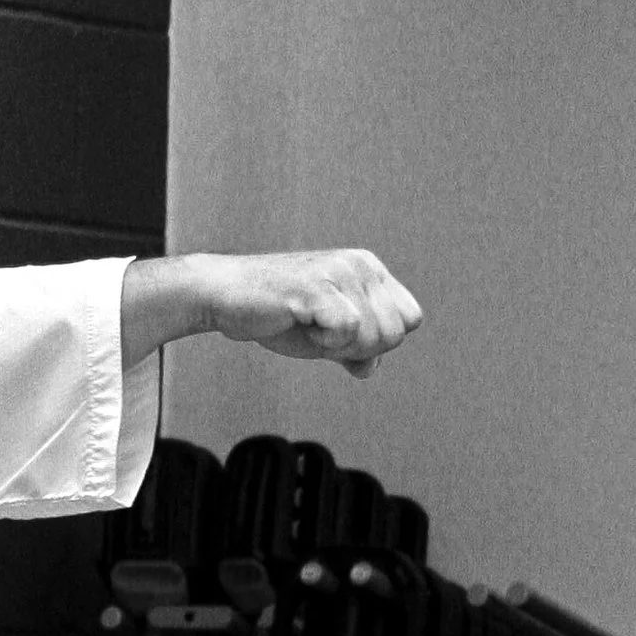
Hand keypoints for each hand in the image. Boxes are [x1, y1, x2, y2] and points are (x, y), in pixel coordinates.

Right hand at [124, 249, 421, 379]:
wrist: (226, 297)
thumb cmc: (275, 314)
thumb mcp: (323, 335)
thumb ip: (353, 349)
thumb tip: (370, 369)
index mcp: (369, 269)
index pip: (409, 319)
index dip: (379, 341)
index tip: (342, 336)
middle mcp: (361, 265)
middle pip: (395, 332)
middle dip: (361, 348)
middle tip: (323, 335)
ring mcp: (341, 273)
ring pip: (373, 334)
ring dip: (339, 346)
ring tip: (309, 327)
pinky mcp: (319, 287)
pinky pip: (347, 331)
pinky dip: (324, 343)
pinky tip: (300, 324)